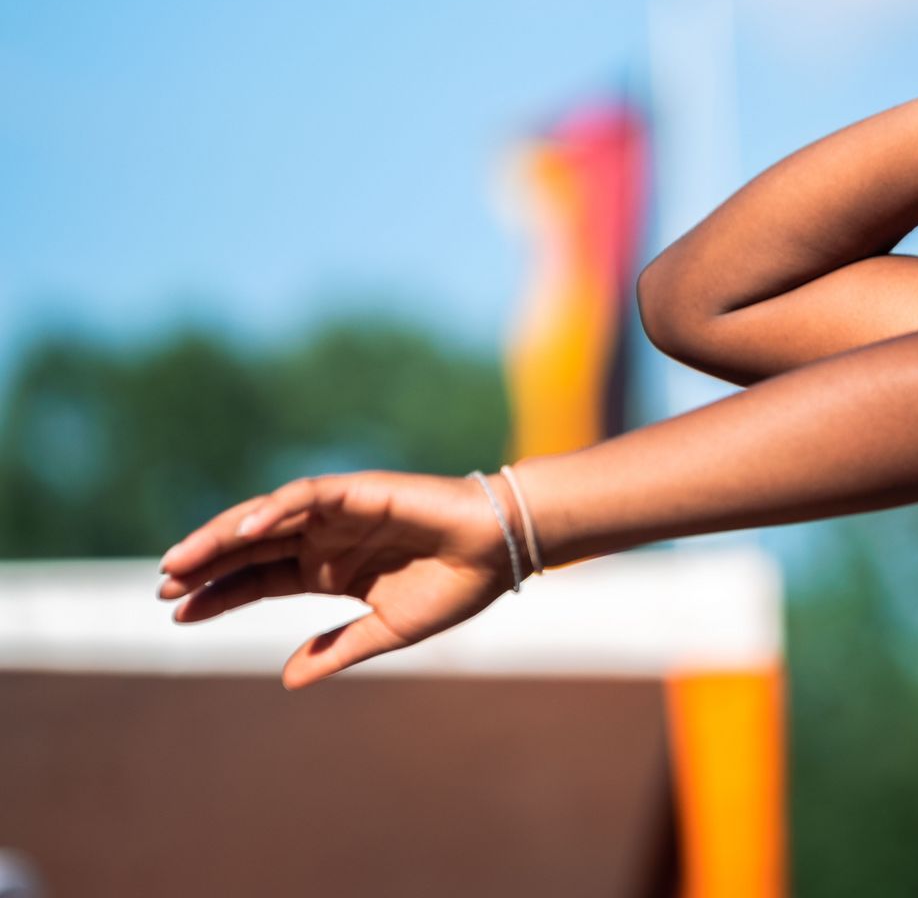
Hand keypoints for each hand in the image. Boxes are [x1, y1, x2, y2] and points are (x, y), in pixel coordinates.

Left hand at [156, 470, 517, 689]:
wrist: (500, 552)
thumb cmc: (454, 587)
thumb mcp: (386, 631)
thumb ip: (337, 649)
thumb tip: (287, 679)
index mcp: (329, 569)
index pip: (258, 579)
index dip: (217, 595)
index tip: (177, 616)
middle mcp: (326, 537)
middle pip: (250, 546)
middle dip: (205, 565)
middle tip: (163, 589)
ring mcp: (339, 512)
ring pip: (265, 517)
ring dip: (222, 536)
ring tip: (181, 562)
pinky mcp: (359, 491)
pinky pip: (305, 495)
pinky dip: (271, 509)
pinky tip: (240, 532)